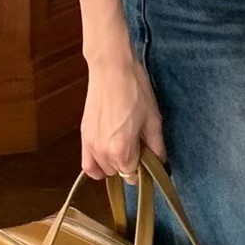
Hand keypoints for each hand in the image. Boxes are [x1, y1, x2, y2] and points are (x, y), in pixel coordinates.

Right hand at [81, 31, 165, 183]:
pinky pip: (87, 164)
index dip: (143, 168)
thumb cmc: (135, 90)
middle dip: (130, 164)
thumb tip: (160, 164)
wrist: (111, 68)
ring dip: (115, 163)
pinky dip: (97, 165)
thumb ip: (157, 147)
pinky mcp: (83, 135)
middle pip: (118, 173)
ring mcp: (89, 145)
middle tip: (138, 143)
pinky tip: (108, 153)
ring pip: (103, 170)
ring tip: (124, 144)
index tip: (148, 154)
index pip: (132, 176)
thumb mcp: (153, 120)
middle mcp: (102, 152)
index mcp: (121, 150)